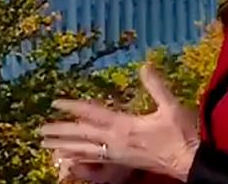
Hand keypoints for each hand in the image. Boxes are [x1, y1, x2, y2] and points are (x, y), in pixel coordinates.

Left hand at [40, 63, 199, 180]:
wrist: (189, 162)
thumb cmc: (180, 134)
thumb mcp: (170, 107)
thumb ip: (156, 86)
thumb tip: (145, 65)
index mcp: (124, 125)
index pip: (91, 113)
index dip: (72, 106)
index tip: (54, 102)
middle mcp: (115, 141)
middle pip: (81, 135)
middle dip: (59, 132)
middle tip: (39, 131)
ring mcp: (116, 154)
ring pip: (84, 150)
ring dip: (64, 146)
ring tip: (46, 145)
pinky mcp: (121, 163)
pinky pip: (94, 160)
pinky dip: (79, 158)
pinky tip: (69, 159)